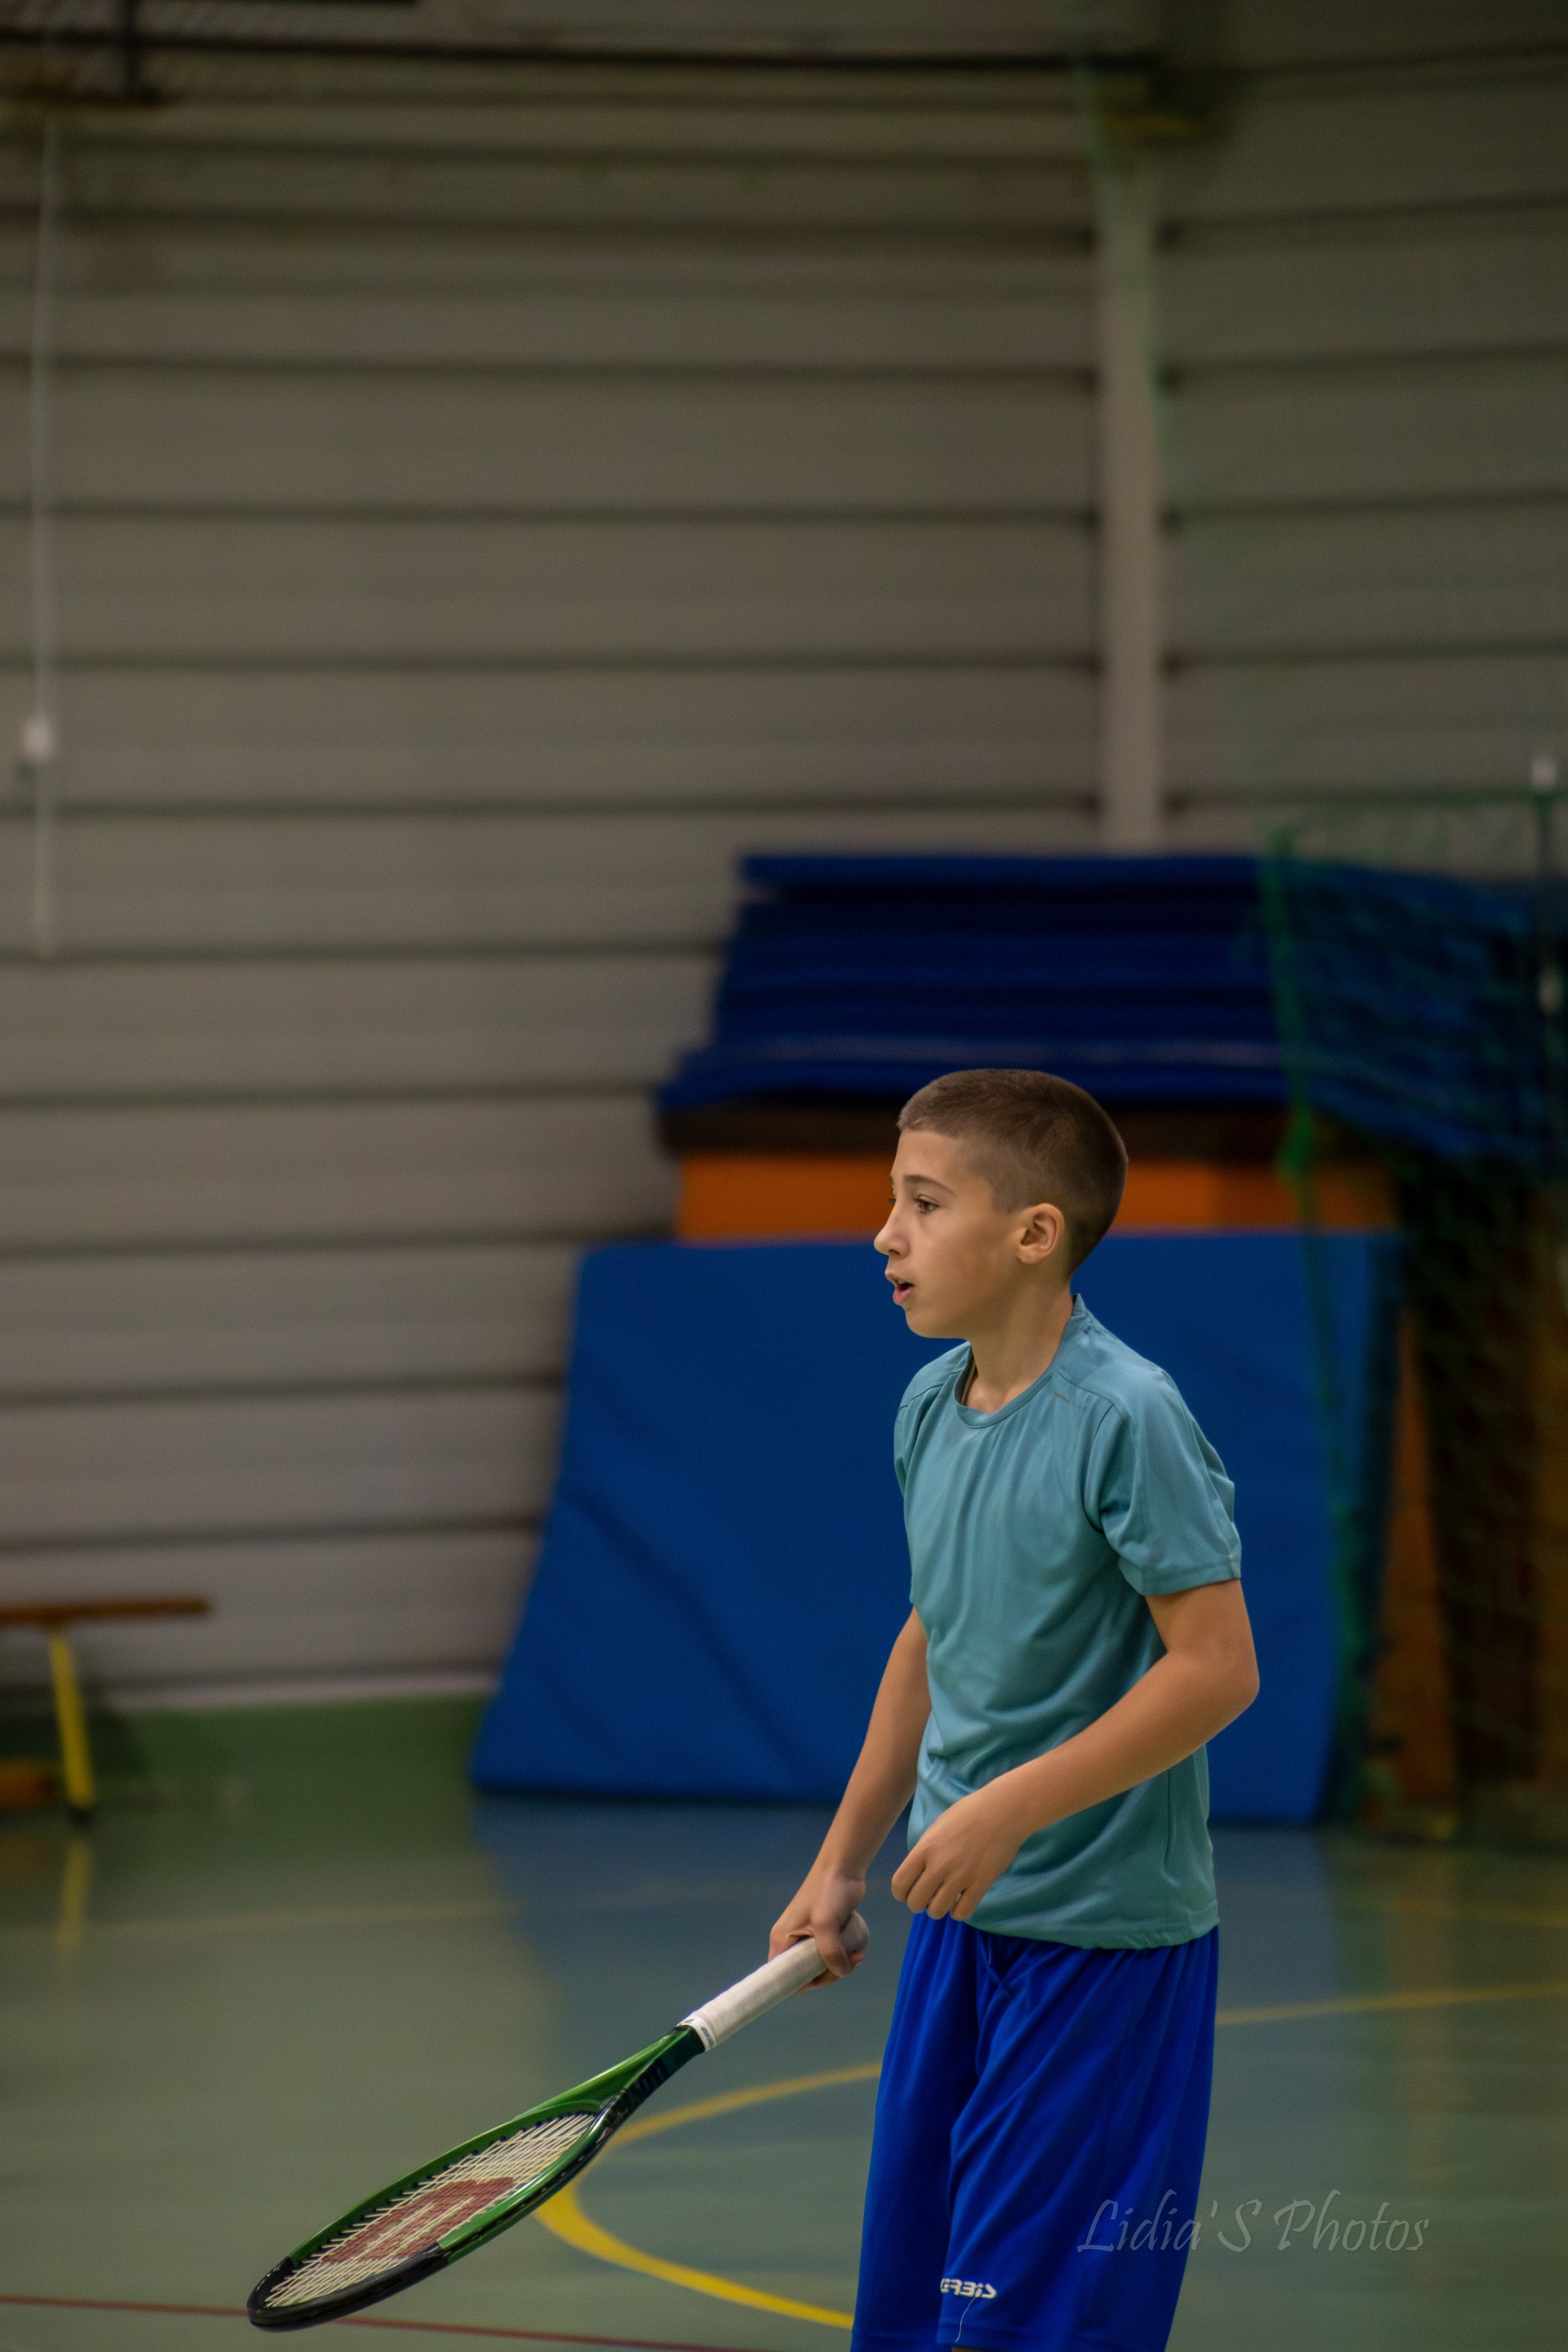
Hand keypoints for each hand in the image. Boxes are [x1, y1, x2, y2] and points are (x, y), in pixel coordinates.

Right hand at [768, 1860, 867, 1984]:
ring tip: (856, 1955)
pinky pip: (830, 1955)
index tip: (820, 1979)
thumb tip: (841, 1972)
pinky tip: (857, 1951)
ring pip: (820, 1966)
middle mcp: (792, 1942)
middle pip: (804, 1974)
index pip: (780, 1975)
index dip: (797, 1983)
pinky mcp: (824, 1934)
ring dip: (839, 1966)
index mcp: (782, 1940)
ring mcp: (808, 1938)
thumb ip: (830, 1953)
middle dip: (827, 1974)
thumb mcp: (826, 1924)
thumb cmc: (828, 1893)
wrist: (843, 1868)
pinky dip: (843, 1957)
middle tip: (845, 1963)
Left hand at [890, 1780, 1031, 1920]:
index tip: (908, 1891)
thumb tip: (920, 1869)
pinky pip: (962, 1912)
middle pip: (916, 1902)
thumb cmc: (969, 1812)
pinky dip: (958, 1911)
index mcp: (925, 1848)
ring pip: (937, 1911)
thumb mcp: (938, 1826)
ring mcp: (960, 1877)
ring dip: (938, 1908)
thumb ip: (926, 1850)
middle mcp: (939, 1865)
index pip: (899, 1883)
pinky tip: (960, 1901)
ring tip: (945, 1899)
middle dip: (919, 1903)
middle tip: (928, 1895)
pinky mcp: (981, 1884)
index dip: (901, 1892)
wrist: (1002, 1811)